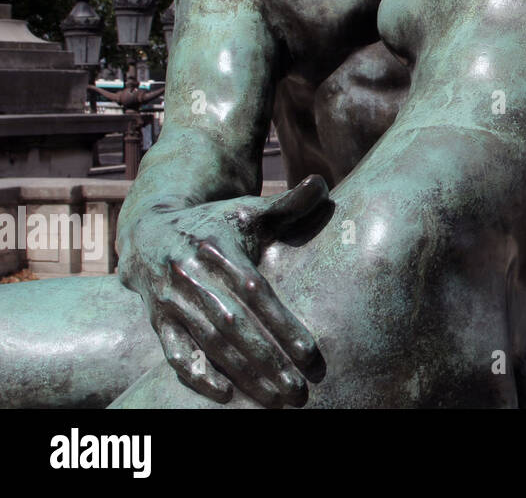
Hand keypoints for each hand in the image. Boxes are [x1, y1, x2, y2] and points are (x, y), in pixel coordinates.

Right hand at [116, 176, 329, 407]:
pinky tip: (224, 393)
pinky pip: (173, 352)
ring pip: (209, 343)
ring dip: (243, 373)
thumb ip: (287, 203)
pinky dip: (196, 374)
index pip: (255, 292)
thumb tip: (321, 184)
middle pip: (233, 325)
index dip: (282, 324)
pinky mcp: (156, 320)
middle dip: (267, 359)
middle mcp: (190, 274)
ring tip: (275, 398)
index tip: (310, 353)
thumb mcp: (246, 211)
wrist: (147, 231)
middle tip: (298, 389)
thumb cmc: (214, 224)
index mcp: (218, 248)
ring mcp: (170, 300)